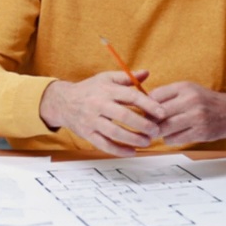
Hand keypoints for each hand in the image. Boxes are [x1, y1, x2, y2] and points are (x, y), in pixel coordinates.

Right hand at [38, 71, 164, 155]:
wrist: (63, 102)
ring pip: (114, 133)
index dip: (148, 104)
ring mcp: (92, 120)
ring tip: (147, 142)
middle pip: (124, 116)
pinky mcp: (87, 134)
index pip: (131, 96)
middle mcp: (99, 105)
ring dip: (133, 139)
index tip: (162, 113)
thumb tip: (146, 73)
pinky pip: (104, 144)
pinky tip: (132, 152)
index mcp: (107, 90)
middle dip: (143, 125)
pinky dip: (118, 150)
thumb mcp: (106, 78)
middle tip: (156, 131)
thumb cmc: (89, 89)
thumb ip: (127, 77)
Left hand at [149, 82, 225, 146]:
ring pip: (165, 128)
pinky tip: (171, 136)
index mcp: (184, 88)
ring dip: (158, 132)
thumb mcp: (187, 89)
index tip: (144, 111)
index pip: (155, 96)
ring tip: (158, 131)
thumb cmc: (204, 101)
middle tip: (147, 124)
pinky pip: (175, 139)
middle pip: (158, 113)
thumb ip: (167, 94)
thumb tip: (143, 104)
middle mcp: (190, 101)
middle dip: (149, 121)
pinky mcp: (200, 132)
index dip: (145, 105)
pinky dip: (169, 139)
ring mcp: (196, 117)